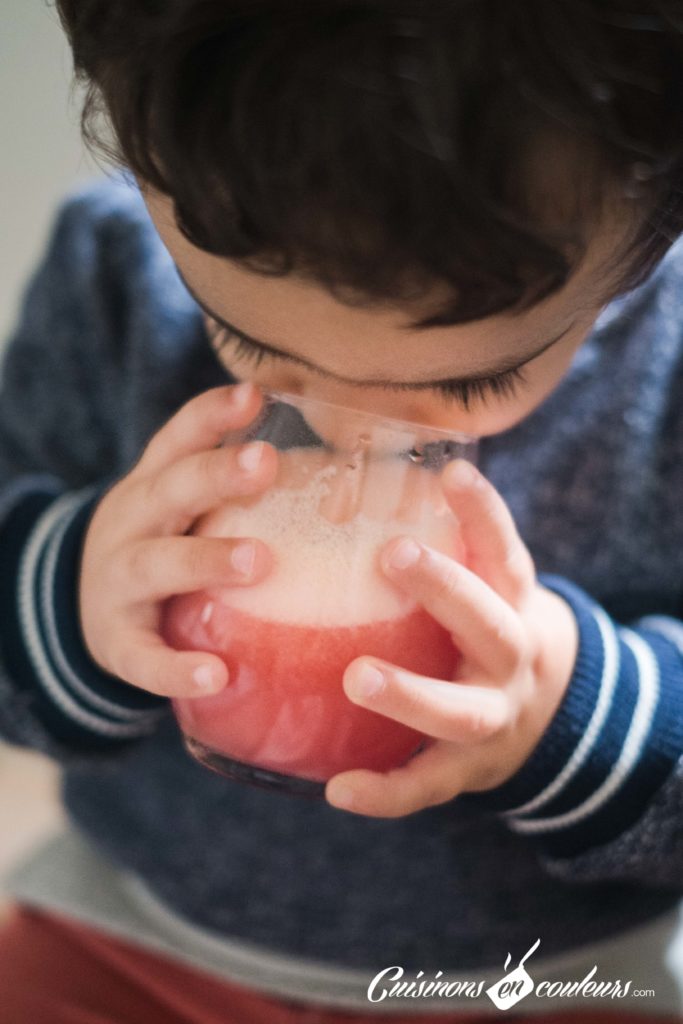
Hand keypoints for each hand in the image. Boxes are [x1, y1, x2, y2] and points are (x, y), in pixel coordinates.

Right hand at [79, 382, 276, 696]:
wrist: (81, 610)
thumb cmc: (162, 547)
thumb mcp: (181, 508)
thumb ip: (238, 489)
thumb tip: (348, 474)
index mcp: (153, 486)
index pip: (178, 439)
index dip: (212, 415)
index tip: (254, 394)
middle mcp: (131, 524)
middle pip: (170, 491)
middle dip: (215, 474)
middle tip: (266, 461)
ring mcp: (118, 582)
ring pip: (157, 565)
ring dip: (205, 559)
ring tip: (257, 561)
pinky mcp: (117, 643)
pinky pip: (144, 658)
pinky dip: (176, 668)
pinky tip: (215, 675)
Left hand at [325, 458, 578, 817]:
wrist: (546, 716)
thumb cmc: (487, 629)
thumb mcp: (486, 587)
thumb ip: (443, 548)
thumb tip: (347, 484)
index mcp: (513, 604)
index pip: (504, 551)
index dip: (483, 512)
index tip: (453, 471)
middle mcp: (512, 659)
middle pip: (491, 626)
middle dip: (448, 590)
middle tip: (395, 554)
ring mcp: (494, 719)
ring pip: (460, 713)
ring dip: (411, 694)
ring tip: (358, 676)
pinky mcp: (467, 771)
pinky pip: (426, 784)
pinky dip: (386, 792)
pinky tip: (337, 790)